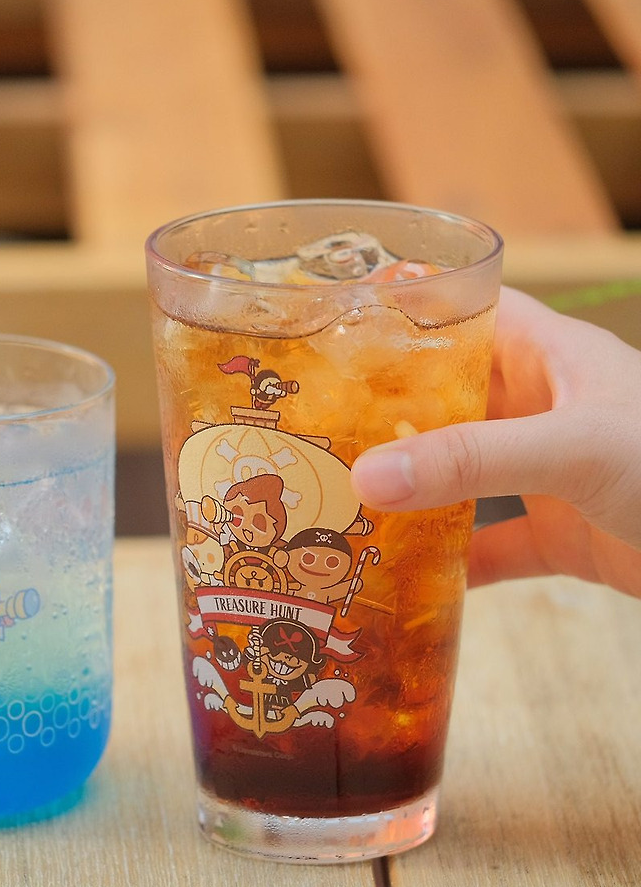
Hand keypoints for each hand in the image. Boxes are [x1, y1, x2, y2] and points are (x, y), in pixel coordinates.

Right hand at [350, 287, 640, 597]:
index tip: (337, 320)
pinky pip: (486, 546)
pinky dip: (448, 563)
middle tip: (311, 425)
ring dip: (409, 489)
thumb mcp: (575, 449)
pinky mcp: (556, 534)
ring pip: (458, 473)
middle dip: (384, 410)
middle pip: (446, 396)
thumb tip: (368, 476)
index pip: (466, 312)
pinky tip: (402, 578)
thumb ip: (473, 460)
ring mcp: (545, 473)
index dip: (407, 308)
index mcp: (549, 356)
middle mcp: (540, 409)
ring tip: (337, 498)